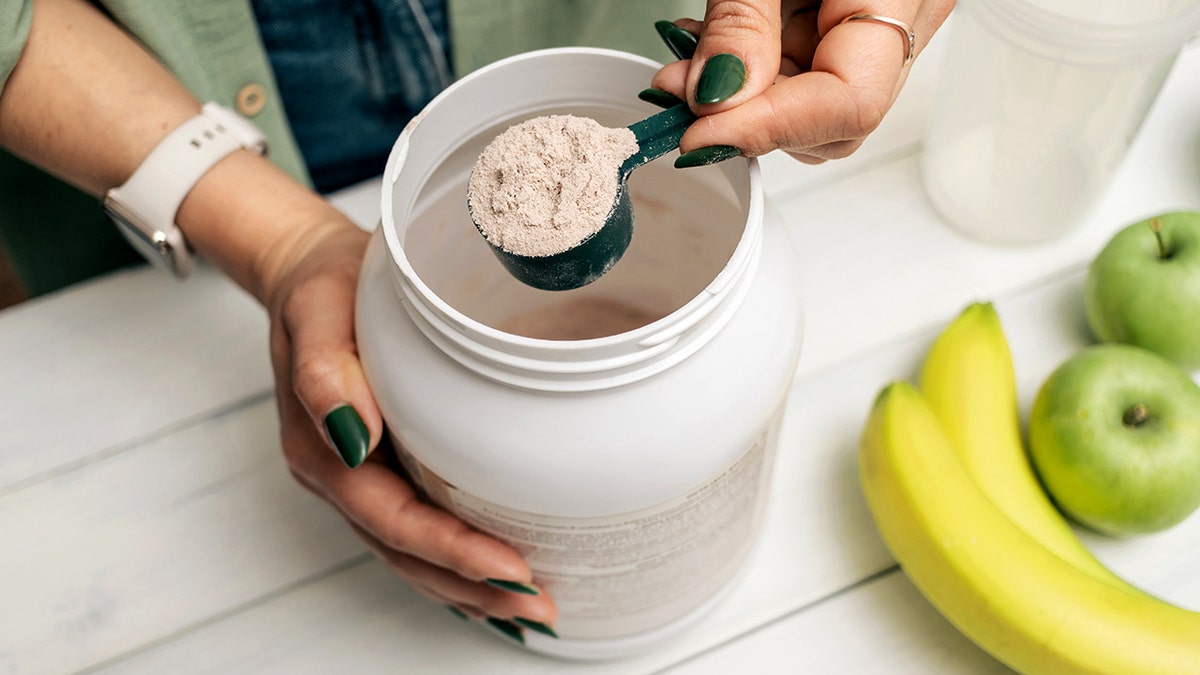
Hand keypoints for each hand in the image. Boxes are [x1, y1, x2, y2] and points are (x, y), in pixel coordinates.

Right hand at [260, 216, 557, 633]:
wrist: (305, 272)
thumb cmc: (319, 287)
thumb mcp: (317, 310)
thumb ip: (325, 372)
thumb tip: (354, 436)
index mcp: (323, 451)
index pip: (393, 519)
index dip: (451, 551)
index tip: (510, 570)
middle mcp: (339, 476)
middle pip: (407, 553)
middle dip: (472, 587)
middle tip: (539, 611)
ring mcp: (358, 478)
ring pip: (412, 553)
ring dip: (468, 588)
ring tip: (528, 612)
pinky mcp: (381, 467)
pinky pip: (415, 529)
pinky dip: (453, 563)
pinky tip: (489, 581)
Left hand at [651, 0, 954, 163]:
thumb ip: (742, 26)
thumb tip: (715, 103)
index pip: (850, 106)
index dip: (766, 131)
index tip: (696, 135)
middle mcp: (912, 16)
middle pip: (834, 117)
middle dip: (748, 117)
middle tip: (677, 96)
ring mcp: (892, 19)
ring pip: (817, 98)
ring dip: (745, 93)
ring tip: (687, 59)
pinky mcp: (862, 14)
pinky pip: (812, 63)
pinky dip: (758, 64)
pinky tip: (716, 46)